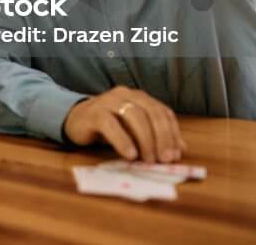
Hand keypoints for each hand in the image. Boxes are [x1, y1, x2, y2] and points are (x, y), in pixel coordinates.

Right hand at [63, 86, 184, 162]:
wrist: (75, 120)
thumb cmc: (109, 127)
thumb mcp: (134, 131)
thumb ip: (155, 136)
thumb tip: (179, 149)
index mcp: (139, 97)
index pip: (162, 112)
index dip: (172, 133)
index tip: (176, 155)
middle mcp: (126, 95)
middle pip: (151, 112)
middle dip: (162, 137)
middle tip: (165, 160)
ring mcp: (108, 101)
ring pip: (134, 116)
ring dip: (145, 140)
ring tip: (148, 160)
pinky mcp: (94, 113)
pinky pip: (111, 124)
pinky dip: (123, 140)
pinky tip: (130, 155)